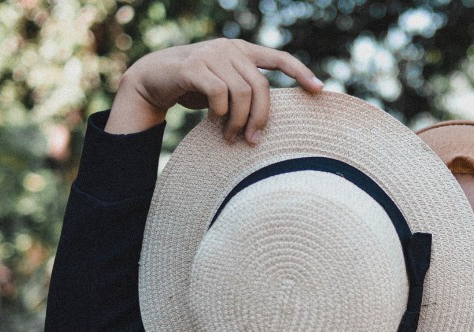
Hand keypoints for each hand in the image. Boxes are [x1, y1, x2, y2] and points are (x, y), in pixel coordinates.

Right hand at [105, 38, 322, 141]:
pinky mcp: (193, 65)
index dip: (301, 73)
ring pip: (241, 92)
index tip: (320, 90)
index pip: (279, 58)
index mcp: (243, 51)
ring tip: (232, 138)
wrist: (154, 79)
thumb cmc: (195, 88)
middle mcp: (230, 48)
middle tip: (253, 141)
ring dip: (238, 121)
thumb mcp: (225, 88)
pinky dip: (220, 113)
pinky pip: (219, 93)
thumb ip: (245, 93)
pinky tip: (215, 123)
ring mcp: (212, 54)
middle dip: (260, 118)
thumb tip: (267, 122)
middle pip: (261, 87)